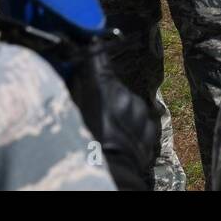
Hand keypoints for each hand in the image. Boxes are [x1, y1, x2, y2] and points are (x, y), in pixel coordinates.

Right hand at [67, 40, 158, 190]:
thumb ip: (72, 91)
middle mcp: (125, 94)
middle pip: (110, 83)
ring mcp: (140, 111)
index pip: (97, 56)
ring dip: (117, 110)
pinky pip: (138, 119)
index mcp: (103, 88)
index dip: (92, 50)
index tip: (88, 44)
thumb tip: (69, 73)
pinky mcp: (150, 127)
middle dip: (102, 92)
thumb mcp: (70, 114)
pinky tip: (118, 137)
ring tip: (104, 130)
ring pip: (126, 102)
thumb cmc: (84, 148)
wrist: (112, 175)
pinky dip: (130, 125)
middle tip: (90, 109)